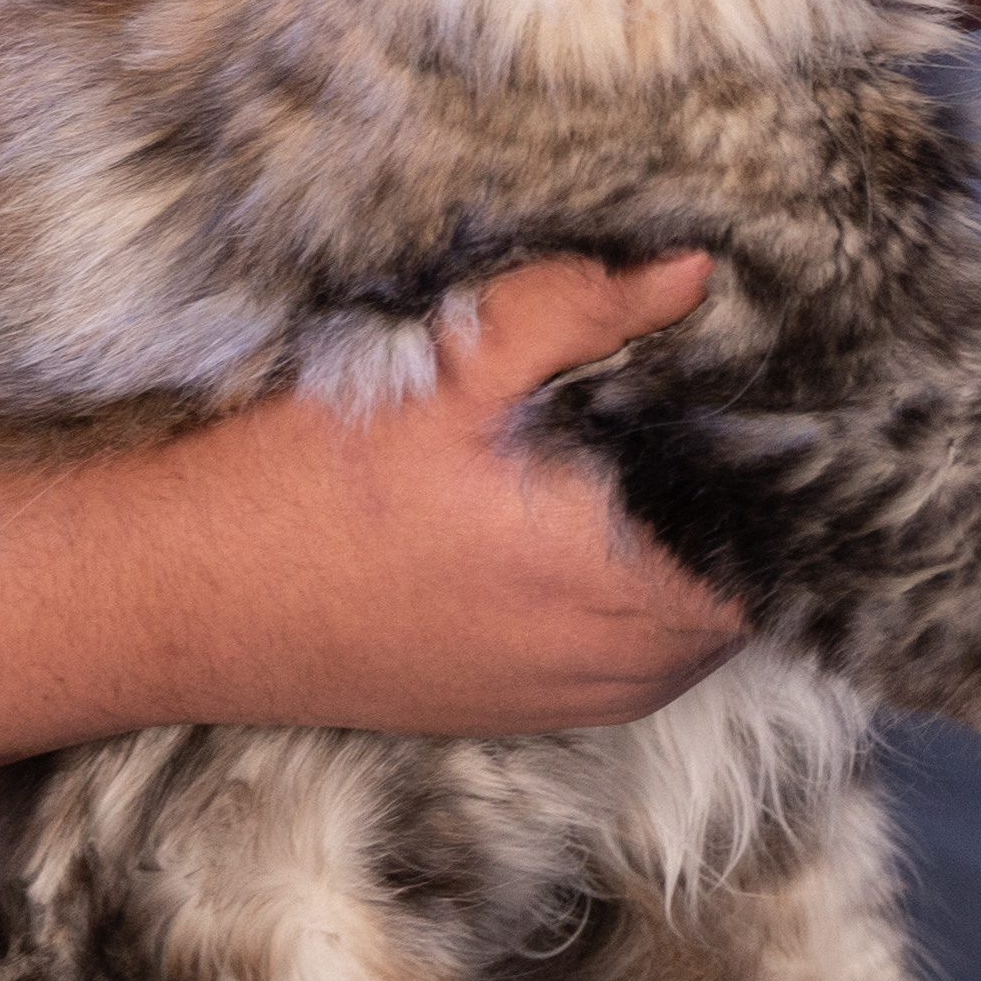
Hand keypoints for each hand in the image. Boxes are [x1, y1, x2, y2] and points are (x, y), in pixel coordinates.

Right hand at [0, 254, 744, 771]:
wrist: (175, 604)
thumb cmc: (301, 490)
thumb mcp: (443, 374)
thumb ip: (578, 312)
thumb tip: (694, 272)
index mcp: (608, 586)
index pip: (784, 540)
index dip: (804, 459)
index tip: (797, 383)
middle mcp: (609, 667)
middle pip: (758, 582)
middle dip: (763, 497)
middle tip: (746, 395)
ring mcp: (571, 701)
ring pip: (704, 622)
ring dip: (708, 544)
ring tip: (682, 442)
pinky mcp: (526, 709)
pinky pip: (641, 652)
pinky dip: (654, 586)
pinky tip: (612, 506)